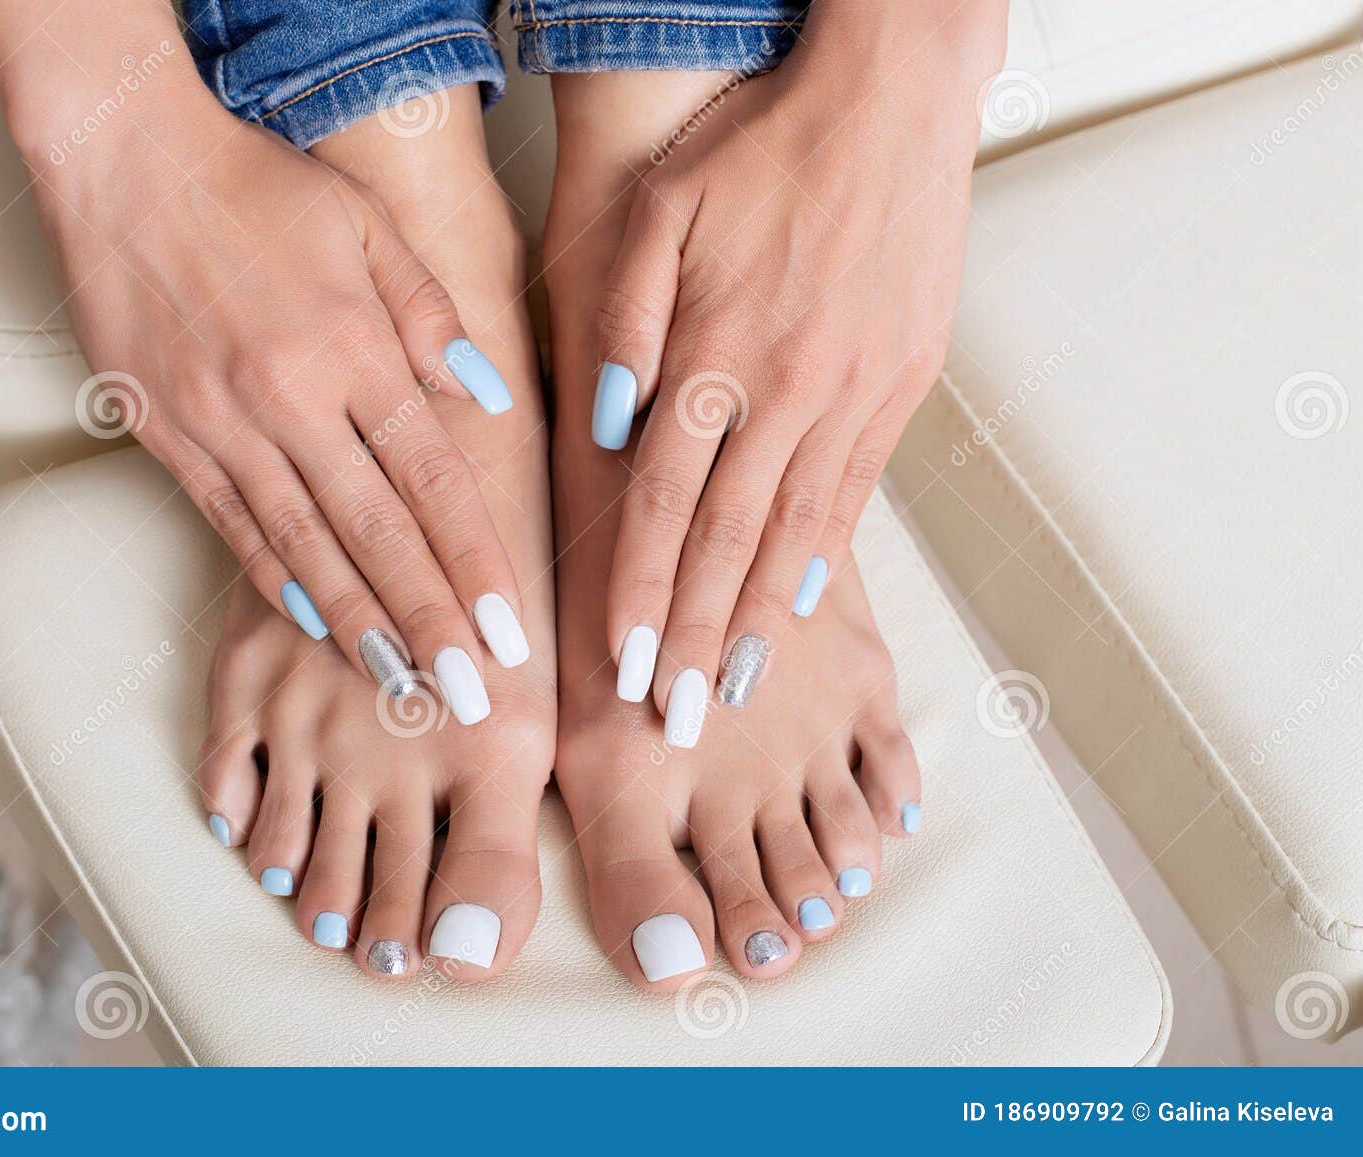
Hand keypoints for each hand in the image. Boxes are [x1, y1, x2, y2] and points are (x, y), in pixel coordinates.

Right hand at [0, 2, 526, 714]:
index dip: (475, 560)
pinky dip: (277, 582)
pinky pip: (232, 525)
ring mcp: (222, 424)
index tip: (510, 629)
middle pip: (379, 531)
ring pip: (306, 546)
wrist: (119, 158)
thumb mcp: (364, 224)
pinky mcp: (167, 436)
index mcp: (353, 345)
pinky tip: (316, 629)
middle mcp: (291, 398)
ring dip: (362, 623)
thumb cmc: (253, 184)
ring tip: (406, 687)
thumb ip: (429, 313)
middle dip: (432, 620)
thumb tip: (485, 394)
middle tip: (473, 694)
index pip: (433, 477)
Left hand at [589, 2, 1004, 724]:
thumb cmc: (760, 149)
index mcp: (716, 352)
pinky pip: (853, 492)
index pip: (664, 503)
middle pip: (727, 541)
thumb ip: (626, 323)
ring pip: (794, 534)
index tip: (620, 665)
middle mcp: (787, 390)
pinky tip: (799, 608)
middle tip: (672, 720)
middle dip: (694, 639)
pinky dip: (820, 560)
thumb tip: (609, 425)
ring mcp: (852, 395)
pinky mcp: (900, 387)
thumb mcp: (662, 210)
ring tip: (733, 693)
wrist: (889, 102)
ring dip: (758, 621)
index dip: (640, 592)